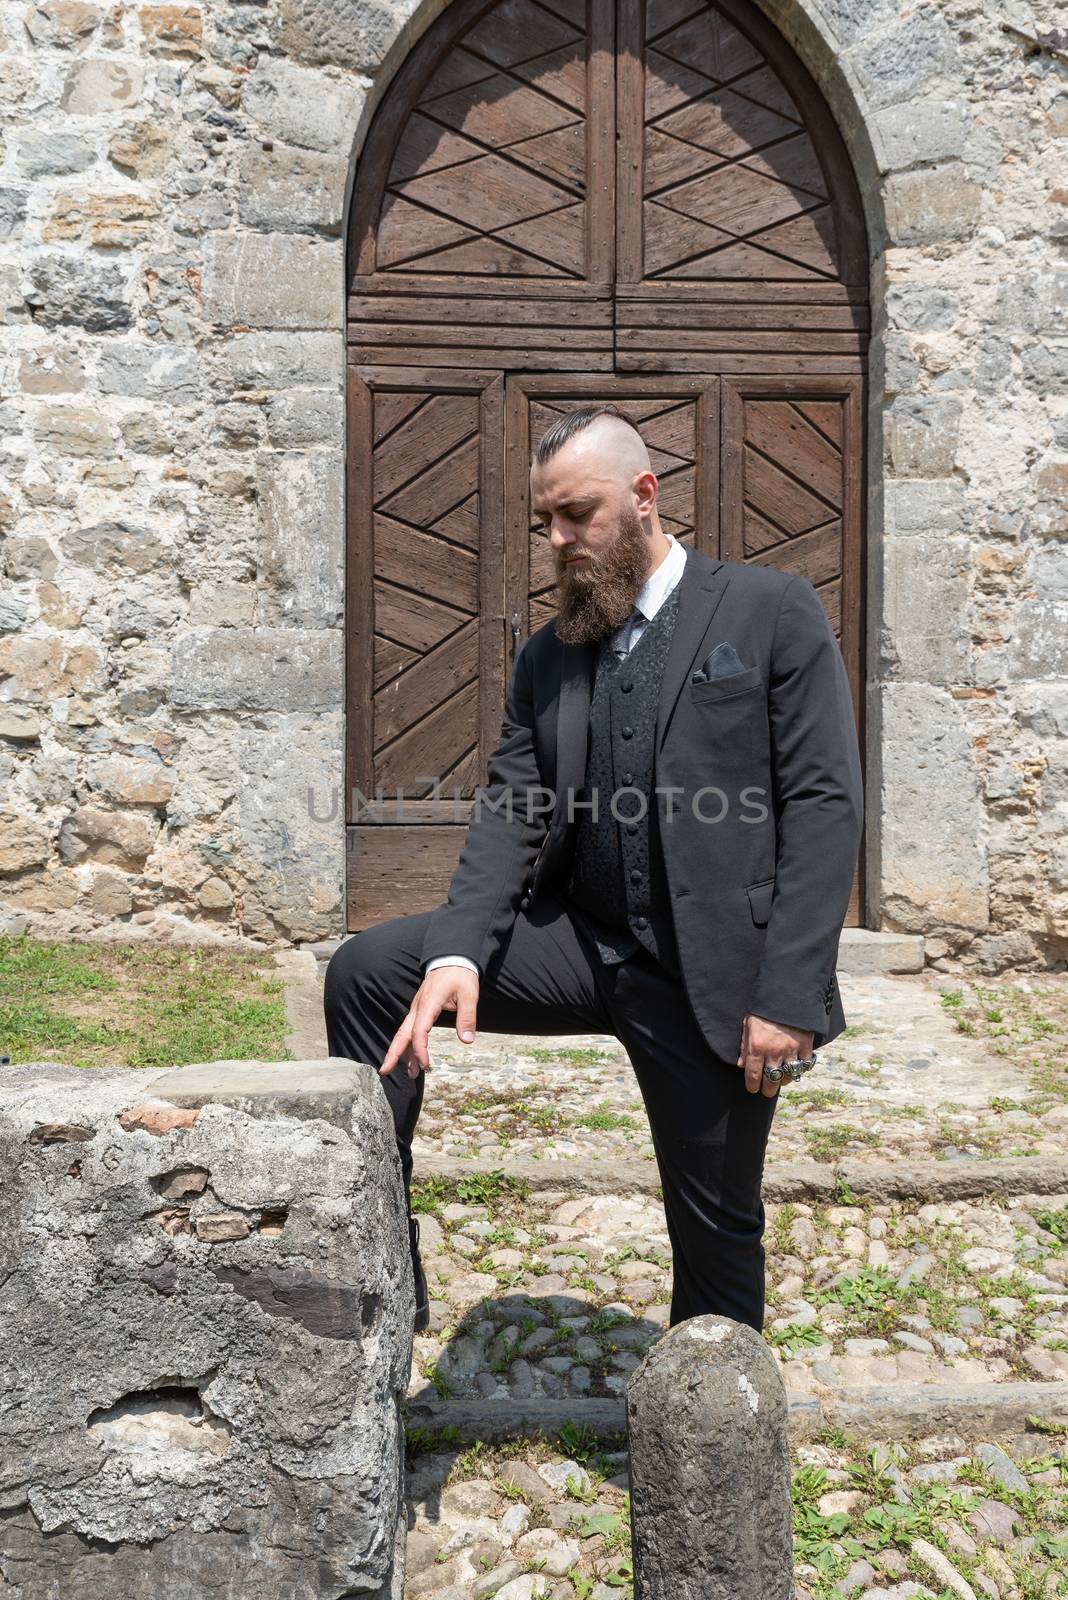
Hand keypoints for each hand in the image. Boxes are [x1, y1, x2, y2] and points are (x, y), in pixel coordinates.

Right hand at [379, 965, 479, 1080]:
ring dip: (403, 1053)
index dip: (420, 1050)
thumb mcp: (469, 994)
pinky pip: (411, 1029)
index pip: (419, 1031)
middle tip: (385, 1071)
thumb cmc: (460, 975)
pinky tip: (412, 1058)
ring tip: (409, 1074)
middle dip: (393, 1053)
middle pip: (402, 1034)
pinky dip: (410, 1044)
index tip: (426, 1065)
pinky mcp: (420, 1010)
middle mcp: (418, 1007)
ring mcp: (418, 1008)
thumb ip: (467, 1017)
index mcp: (429, 1004)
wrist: (451, 958)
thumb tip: (467, 1040)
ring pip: (405, 1033)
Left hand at [736, 1013, 814, 1098]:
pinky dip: (800, 1069)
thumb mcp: (748, 1024)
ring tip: (781, 1079)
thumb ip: (744, 1045)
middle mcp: (774, 1052)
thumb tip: (741, 1065)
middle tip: (767, 1091)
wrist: (787, 994)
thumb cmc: (764, 1009)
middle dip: (768, 1089)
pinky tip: (795, 1068)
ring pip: (788, 1076)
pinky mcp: (805, 1046)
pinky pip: (804, 1065)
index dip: (752, 1086)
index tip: (752, 1088)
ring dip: (784, 1080)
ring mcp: (791, 1050)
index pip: (753, 1075)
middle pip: (771, 1081)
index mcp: (756, 1047)